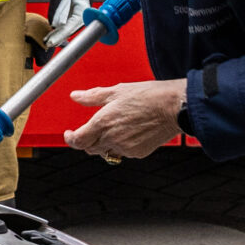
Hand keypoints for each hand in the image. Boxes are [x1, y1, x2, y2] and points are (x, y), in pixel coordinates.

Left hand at [47, 0, 95, 40]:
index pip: (75, 23)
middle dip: (61, 35)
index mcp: (86, 1)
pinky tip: (49, 29)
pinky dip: (57, 24)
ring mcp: (76, 4)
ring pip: (68, 23)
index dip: (64, 33)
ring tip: (47, 39)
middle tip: (48, 43)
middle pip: (73, 26)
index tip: (53, 41)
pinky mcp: (69, 2)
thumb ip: (60, 4)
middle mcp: (82, 4)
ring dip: (58, 31)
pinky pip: (64, 17)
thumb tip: (54, 23)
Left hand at [65, 79, 185, 161]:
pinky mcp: (138, 153)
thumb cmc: (149, 96)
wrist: (174, 107)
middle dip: (88, 140)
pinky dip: (122, 145)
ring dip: (105, 143)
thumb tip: (76, 96)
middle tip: (94, 129)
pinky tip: (131, 132)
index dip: (70, 138)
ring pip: (106, 151)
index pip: (78, 140)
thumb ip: (92, 96)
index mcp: (103, 122)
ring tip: (117, 127)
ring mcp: (125, 148)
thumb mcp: (117, 90)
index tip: (69, 133)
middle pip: (90, 148)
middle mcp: (112, 138)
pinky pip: (123, 153)